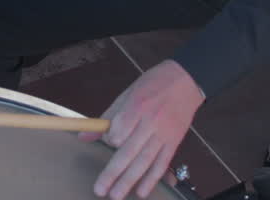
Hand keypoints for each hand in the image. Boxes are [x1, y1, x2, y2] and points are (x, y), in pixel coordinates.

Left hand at [79, 60, 204, 199]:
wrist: (185, 81)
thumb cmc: (153, 85)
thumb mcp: (127, 94)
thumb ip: (106, 117)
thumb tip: (84, 135)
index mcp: (136, 106)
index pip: (119, 130)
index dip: (109, 140)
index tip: (107, 141)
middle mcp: (150, 122)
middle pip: (129, 151)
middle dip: (113, 173)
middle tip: (100, 189)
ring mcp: (164, 134)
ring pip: (145, 161)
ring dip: (129, 181)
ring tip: (116, 195)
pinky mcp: (174, 142)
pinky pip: (162, 163)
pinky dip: (152, 179)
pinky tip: (141, 191)